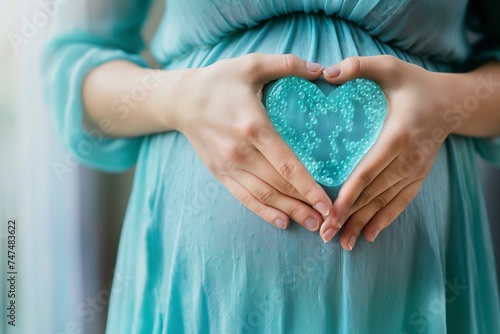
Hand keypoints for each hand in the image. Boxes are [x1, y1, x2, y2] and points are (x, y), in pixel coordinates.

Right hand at [172, 53, 333, 230]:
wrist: (182, 100)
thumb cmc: (220, 81)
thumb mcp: (252, 64)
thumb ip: (288, 64)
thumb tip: (322, 70)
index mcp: (254, 126)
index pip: (287, 165)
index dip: (309, 187)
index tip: (329, 203)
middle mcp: (240, 152)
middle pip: (279, 185)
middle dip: (306, 204)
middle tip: (329, 218)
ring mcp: (228, 166)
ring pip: (263, 196)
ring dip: (289, 211)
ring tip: (312, 223)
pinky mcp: (219, 173)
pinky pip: (244, 198)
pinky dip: (264, 212)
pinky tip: (282, 222)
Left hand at [319, 55, 456, 248]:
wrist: (451, 102)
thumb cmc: (414, 84)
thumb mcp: (389, 68)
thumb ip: (358, 67)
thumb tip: (326, 73)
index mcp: (397, 136)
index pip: (368, 172)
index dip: (348, 195)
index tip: (330, 213)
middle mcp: (408, 159)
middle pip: (374, 194)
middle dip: (349, 216)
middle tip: (326, 235)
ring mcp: (415, 170)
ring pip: (386, 203)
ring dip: (364, 224)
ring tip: (344, 243)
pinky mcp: (418, 176)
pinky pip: (401, 202)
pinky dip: (385, 219)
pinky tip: (369, 235)